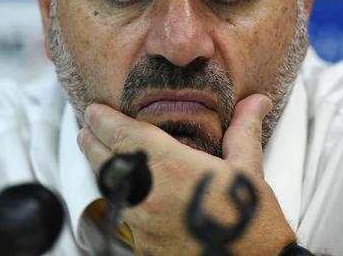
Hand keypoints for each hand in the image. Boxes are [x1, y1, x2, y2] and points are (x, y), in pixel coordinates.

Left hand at [78, 94, 296, 254]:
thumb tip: (256, 102)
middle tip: (86, 129)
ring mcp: (143, 225)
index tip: (95, 110)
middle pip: (105, 162)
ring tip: (104, 157)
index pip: (123, 135)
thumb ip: (243, 132)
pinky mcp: (145, 248)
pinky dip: (122, 200)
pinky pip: (125, 218)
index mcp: (171, 167)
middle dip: (92, 143)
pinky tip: (131, 195)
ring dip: (105, 170)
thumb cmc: (252, 222)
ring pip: (111, 190)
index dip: (104, 120)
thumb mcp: (249, 170)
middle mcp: (149, 195)